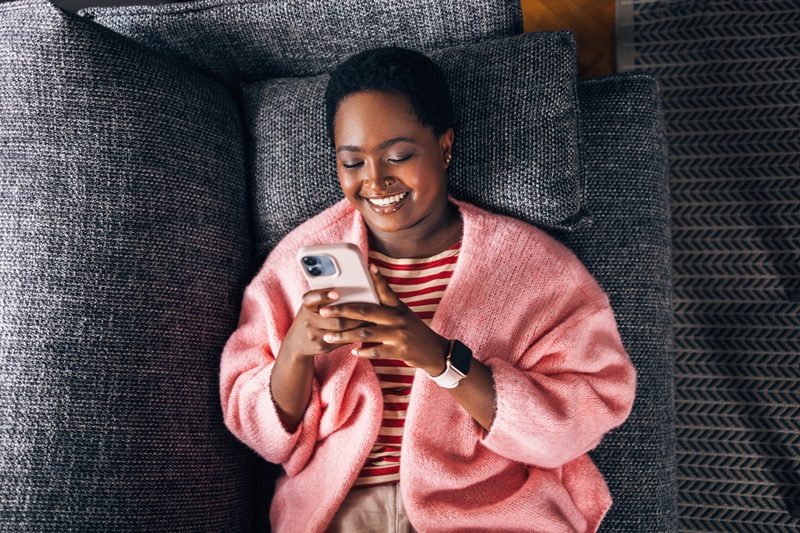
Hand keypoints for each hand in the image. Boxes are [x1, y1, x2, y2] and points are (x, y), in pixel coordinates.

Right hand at [279, 288, 371, 361]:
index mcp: (306, 307)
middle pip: (334, 317)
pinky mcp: (322, 347)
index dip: (323, 296)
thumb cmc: (309, 318)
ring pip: (341, 330)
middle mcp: (307, 321)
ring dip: (358, 324)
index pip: (311, 299)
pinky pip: (342, 340)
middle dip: (353, 313)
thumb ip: (322, 299)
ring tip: (371, 319)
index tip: (336, 293)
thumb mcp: (310, 306)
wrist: (297, 343)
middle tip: (368, 308)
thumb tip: (347, 289)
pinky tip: (364, 330)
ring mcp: (315, 336)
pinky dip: (354, 334)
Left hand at [319, 264, 448, 376]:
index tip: (368, 266)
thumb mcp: (404, 314)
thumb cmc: (414, 331)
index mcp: (398, 307)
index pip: (385, 290)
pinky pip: (376, 351)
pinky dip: (363, 351)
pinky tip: (353, 351)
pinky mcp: (400, 351)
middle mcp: (398, 319)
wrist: (435, 351)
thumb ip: (387, 305)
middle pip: (366, 311)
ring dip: (345, 335)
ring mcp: (399, 335)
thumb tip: (367, 295)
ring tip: (329, 336)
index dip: (377, 278)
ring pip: (366, 333)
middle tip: (324, 311)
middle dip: (343, 310)